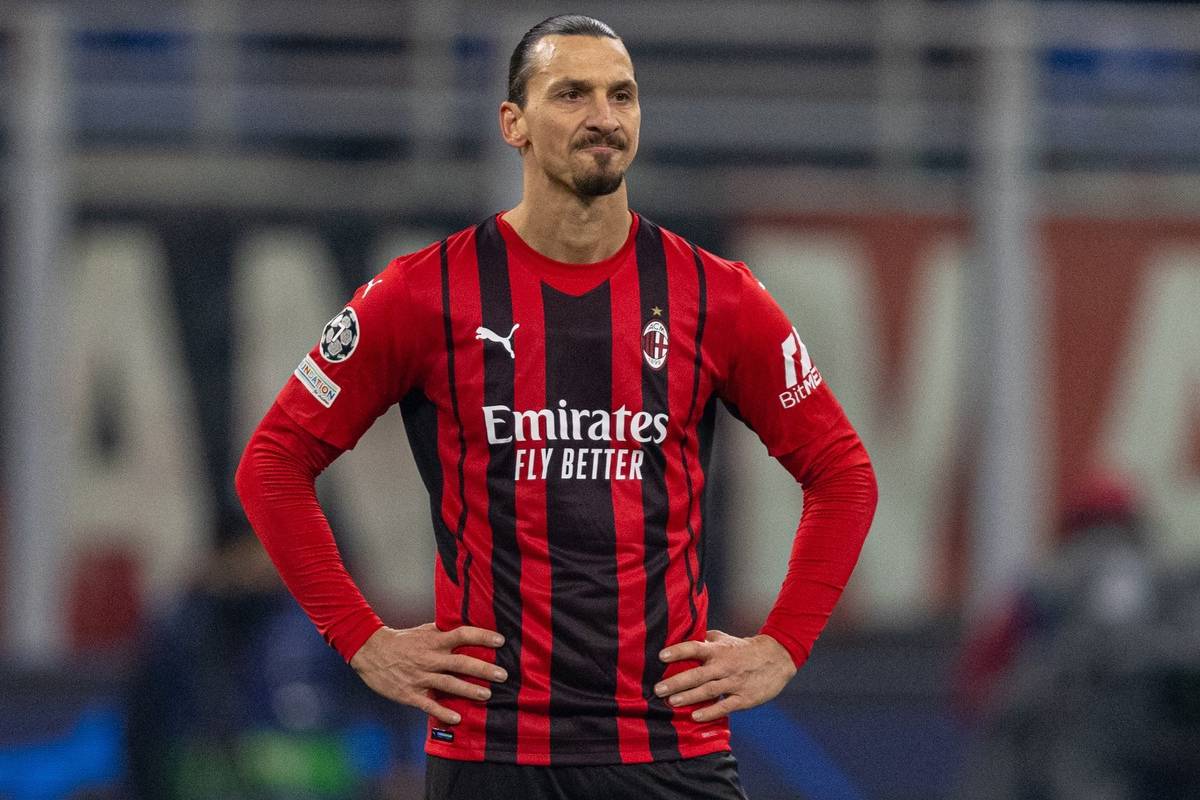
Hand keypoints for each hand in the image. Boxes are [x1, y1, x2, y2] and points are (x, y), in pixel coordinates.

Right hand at [349, 623, 506, 725]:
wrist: (370, 652)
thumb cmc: (401, 640)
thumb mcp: (423, 631)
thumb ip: (443, 631)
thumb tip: (466, 628)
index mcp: (434, 641)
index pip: (462, 635)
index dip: (482, 637)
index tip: (500, 640)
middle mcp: (430, 658)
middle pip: (460, 663)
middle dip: (483, 669)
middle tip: (502, 674)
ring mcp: (420, 677)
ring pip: (448, 684)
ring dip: (469, 690)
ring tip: (487, 694)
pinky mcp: (410, 694)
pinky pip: (429, 704)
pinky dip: (442, 712)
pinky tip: (457, 718)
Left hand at [655, 630, 796, 722]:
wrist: (777, 658)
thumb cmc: (744, 649)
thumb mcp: (725, 639)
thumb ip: (705, 640)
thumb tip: (683, 637)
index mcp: (718, 650)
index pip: (695, 648)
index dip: (679, 651)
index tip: (662, 656)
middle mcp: (724, 666)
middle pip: (698, 674)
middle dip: (677, 682)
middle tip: (658, 689)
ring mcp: (734, 682)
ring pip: (709, 691)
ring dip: (689, 697)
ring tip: (672, 702)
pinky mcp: (744, 698)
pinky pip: (725, 706)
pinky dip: (711, 711)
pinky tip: (695, 716)